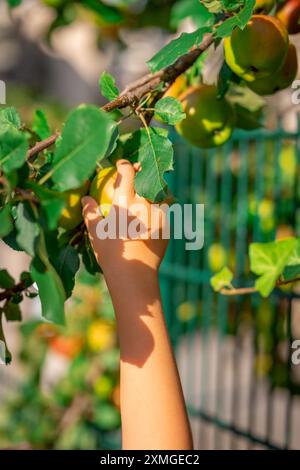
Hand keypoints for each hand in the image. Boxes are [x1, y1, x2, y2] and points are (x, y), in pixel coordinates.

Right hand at [82, 159, 168, 278]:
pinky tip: (155, 213)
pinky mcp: (167, 226)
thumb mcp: (95, 232)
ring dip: (157, 189)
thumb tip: (85, 198)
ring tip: (151, 192)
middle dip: (144, 171)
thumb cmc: (110, 253)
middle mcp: (144, 204)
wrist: (134, 274)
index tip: (121, 165)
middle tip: (139, 172)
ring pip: (163, 192)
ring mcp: (159, 214)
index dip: (124, 164)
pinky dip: (162, 208)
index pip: (127, 172)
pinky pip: (167, 211)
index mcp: (125, 201)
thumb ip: (90, 212)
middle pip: (148, 177)